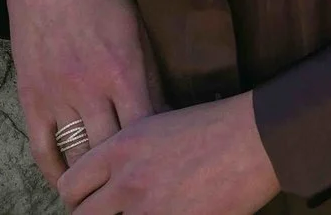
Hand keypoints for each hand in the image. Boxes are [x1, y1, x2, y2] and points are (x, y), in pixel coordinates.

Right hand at [3, 0, 160, 188]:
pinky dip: (57, 171)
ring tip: (111, 184)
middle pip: (114, 147)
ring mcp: (58, 96)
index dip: (159, 147)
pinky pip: (43, 149)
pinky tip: (70, 182)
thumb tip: (164, 110)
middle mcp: (91, 89)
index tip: (170, 158)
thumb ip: (148, 71)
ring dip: (96, 173)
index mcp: (125, 69)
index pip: (148, 126)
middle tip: (143, 178)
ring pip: (80, 154)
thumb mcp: (137, 27)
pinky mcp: (31, 99)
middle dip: (130, 167)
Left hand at [58, 95, 278, 214]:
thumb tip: (112, 175)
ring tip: (149, 209)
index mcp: (120, 150)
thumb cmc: (217, 124)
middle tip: (113, 212)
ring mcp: (151, 210)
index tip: (90, 200)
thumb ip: (127, 152)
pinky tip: (175, 212)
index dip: (77, 198)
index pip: (69, 186)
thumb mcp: (160, 124)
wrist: (260, 136)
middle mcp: (127, 182)